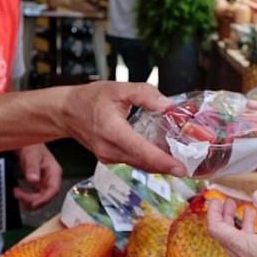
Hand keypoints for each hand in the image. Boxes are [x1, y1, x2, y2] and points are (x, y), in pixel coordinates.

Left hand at [14, 144, 61, 209]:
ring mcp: (45, 182)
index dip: (44, 199)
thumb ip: (32, 167)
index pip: (53, 190)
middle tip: (19, 195)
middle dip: (33, 200)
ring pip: (41, 199)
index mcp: (54, 172)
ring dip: (29, 201)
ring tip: (17, 194)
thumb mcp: (31, 155)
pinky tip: (19, 194)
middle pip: (47, 197)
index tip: (32, 202)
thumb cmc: (32, 146)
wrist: (27, 144)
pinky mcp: (39, 185)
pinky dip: (27, 198)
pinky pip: (35, 196)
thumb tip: (33, 180)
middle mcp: (52, 179)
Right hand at [58, 82, 186, 175]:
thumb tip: (169, 106)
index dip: (163, 161)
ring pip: (139, 165)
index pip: (141, 151)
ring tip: (181, 161)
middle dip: (167, 165)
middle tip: (191, 165)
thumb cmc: (91, 98)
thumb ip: (145, 94)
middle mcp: (109, 150)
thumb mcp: (119, 88)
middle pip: (144, 162)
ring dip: (159, 165)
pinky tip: (163, 155)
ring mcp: (108, 158)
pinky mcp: (109, 159)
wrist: (66, 112)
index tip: (181, 168)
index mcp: (112, 131)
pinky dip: (148, 161)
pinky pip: (133, 162)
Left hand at [206, 189, 256, 256]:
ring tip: (248, 209)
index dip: (214, 212)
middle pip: (225, 235)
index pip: (216, 229)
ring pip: (239, 243)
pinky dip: (253, 235)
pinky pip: (250, 250)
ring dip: (241, 224)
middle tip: (229, 201)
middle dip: (226, 216)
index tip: (216, 199)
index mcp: (243, 249)